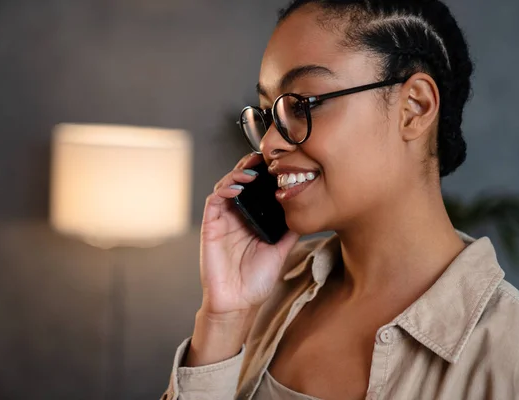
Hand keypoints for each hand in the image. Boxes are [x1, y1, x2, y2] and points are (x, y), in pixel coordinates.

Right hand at [199, 153, 299, 315]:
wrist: (239, 303)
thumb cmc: (257, 280)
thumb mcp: (281, 249)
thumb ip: (290, 229)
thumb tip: (308, 210)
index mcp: (253, 219)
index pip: (257, 189)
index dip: (264, 173)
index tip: (277, 163)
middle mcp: (237, 216)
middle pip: (241, 182)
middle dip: (250, 167)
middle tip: (263, 158)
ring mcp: (223, 220)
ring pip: (226, 186)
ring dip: (237, 175)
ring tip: (252, 171)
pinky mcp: (210, 227)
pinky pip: (214, 201)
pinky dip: (224, 190)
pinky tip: (237, 188)